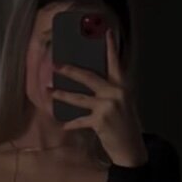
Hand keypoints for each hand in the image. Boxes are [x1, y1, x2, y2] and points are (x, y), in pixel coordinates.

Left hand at [51, 29, 147, 166]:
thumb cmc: (125, 125)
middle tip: (56, 65)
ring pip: (79, 98)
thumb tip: (90, 82)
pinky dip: (71, 123)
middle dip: (70, 71)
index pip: (115, 63)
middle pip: (88, 77)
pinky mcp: (100, 121)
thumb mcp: (123, 103)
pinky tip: (64, 124)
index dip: (110, 47)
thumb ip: (110, 91)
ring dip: (62, 95)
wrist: (131, 148)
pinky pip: (80, 120)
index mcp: (122, 87)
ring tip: (49, 91)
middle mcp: (115, 94)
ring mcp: (107, 107)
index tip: (105, 32)